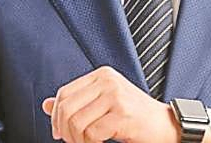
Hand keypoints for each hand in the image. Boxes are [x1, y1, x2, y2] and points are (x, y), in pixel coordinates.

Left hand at [41, 65, 180, 142]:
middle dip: (64, 131)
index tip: (60, 132)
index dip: (56, 116)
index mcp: (101, 74)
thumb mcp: (103, 103)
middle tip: (73, 142)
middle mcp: (107, 80)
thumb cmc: (134, 116)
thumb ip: (77, 102)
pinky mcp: (122, 113)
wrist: (164, 125)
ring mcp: (115, 95)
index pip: (64, 93)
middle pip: (66, 107)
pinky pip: (91, 133)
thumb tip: (46, 104)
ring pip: (76, 122)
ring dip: (77, 141)